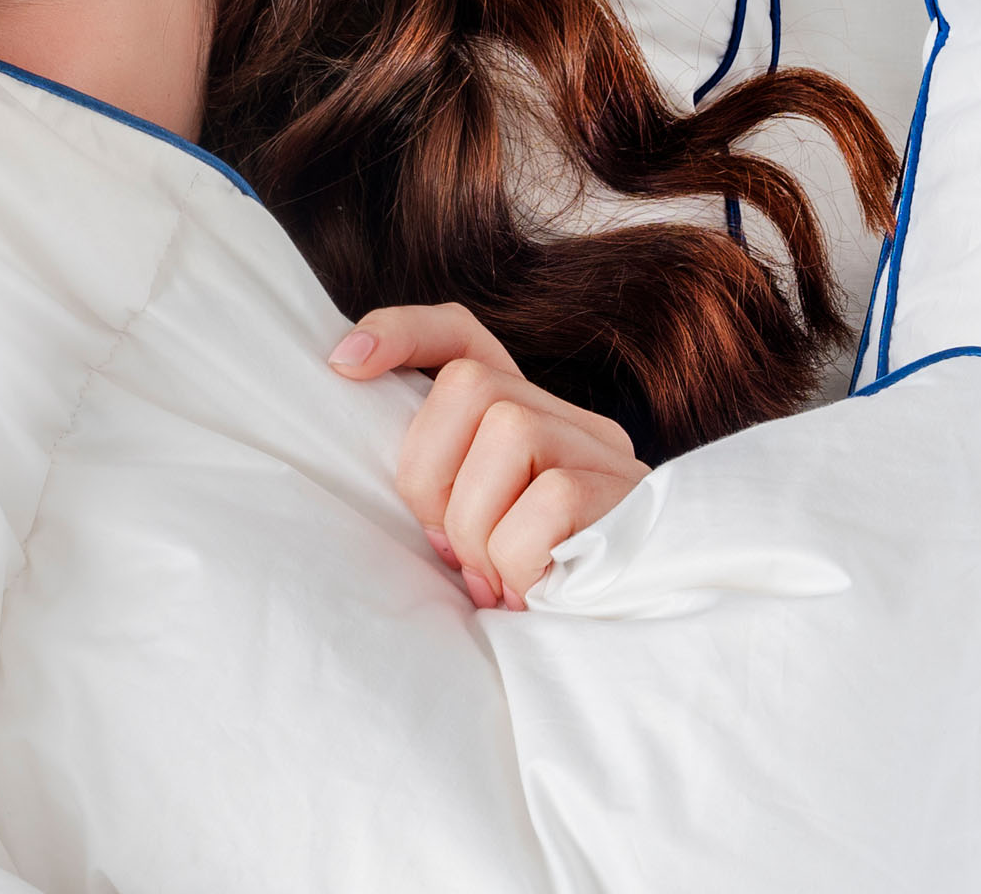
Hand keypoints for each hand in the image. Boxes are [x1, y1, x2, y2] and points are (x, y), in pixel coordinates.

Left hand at [327, 303, 649, 610]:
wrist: (636, 645)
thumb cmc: (533, 596)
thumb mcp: (476, 535)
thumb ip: (445, 490)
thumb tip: (390, 473)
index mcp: (526, 422)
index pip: (462, 338)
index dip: (401, 334)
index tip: (344, 364)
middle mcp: (572, 423)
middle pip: (470, 385)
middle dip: (432, 476)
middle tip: (452, 552)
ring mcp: (605, 455)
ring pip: (508, 434)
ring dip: (480, 528)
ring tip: (497, 582)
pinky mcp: (629, 494)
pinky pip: (546, 503)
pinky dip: (519, 559)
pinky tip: (531, 595)